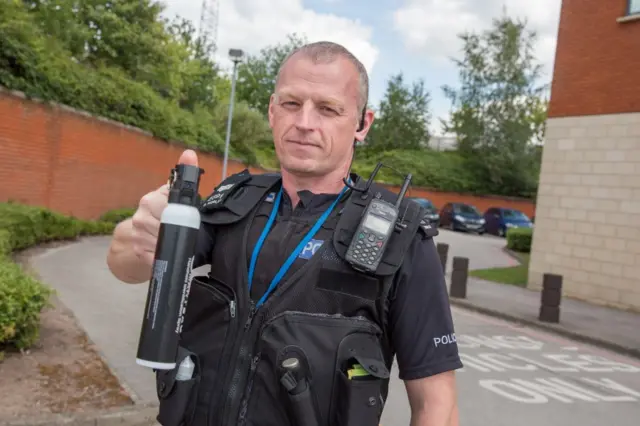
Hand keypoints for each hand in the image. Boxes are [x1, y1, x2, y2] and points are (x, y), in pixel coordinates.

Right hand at [130, 149, 198, 265]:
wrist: (140, 234)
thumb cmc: (163, 211)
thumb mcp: (174, 194)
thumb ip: (185, 173)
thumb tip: (190, 153)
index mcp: (150, 200)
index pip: (172, 209)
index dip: (184, 215)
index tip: (189, 218)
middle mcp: (140, 217)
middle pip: (170, 228)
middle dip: (181, 230)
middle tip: (188, 230)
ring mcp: (138, 235)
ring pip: (167, 242)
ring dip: (176, 242)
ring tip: (178, 238)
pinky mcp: (139, 251)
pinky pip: (160, 255)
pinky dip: (169, 253)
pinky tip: (170, 249)